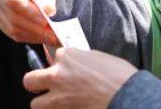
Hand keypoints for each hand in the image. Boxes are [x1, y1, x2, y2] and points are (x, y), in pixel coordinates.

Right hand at [0, 0, 59, 45]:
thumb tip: (47, 10)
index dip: (29, 11)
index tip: (45, 18)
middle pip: (12, 14)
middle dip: (33, 26)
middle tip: (51, 31)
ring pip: (12, 27)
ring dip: (32, 34)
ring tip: (49, 35)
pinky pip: (13, 34)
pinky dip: (29, 37)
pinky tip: (41, 36)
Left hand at [23, 47, 137, 107]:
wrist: (130, 95)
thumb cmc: (120, 75)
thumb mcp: (97, 57)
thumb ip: (79, 60)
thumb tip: (75, 65)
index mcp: (66, 56)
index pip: (52, 57)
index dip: (60, 66)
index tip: (68, 71)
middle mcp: (57, 75)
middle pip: (30, 80)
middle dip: (36, 84)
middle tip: (46, 88)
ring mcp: (59, 97)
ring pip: (36, 104)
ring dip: (45, 104)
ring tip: (56, 104)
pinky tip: (70, 108)